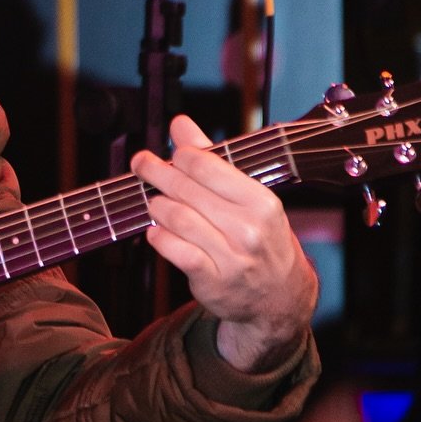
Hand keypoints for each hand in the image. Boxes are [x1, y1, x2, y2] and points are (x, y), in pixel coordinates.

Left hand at [131, 114, 317, 372]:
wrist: (279, 297)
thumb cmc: (260, 239)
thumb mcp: (248, 198)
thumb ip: (211, 159)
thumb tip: (180, 124)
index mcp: (261, 202)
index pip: (206, 166)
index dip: (178, 155)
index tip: (167, 153)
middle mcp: (248, 229)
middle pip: (186, 189)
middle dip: (157, 173)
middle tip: (141, 164)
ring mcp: (231, 257)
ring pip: (177, 217)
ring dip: (157, 206)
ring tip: (154, 202)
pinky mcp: (212, 280)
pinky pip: (173, 249)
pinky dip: (158, 237)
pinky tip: (155, 231)